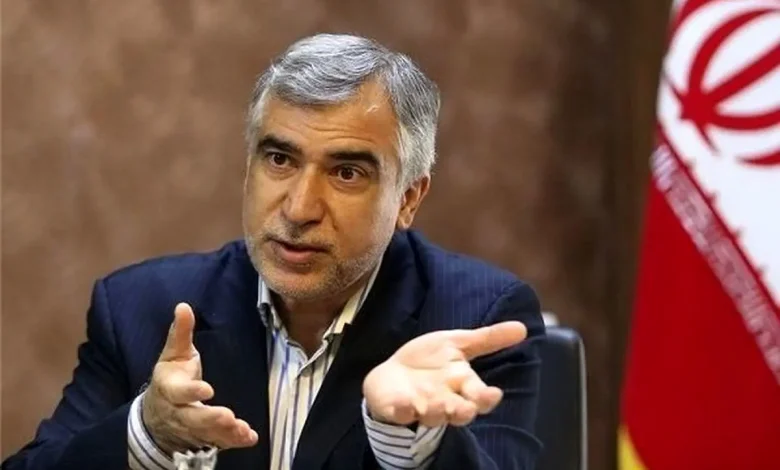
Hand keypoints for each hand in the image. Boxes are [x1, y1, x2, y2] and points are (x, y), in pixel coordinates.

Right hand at [142, 303, 258, 452]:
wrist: (155, 415)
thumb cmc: (171, 377)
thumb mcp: (173, 354)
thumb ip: (180, 333)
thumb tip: (183, 306)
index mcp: (170, 389)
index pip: (179, 392)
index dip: (191, 391)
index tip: (208, 389)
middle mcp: (179, 411)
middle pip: (192, 418)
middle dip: (210, 418)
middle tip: (228, 416)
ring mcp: (191, 428)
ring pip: (206, 433)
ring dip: (224, 433)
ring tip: (242, 430)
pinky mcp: (204, 438)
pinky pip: (218, 443)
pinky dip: (233, 442)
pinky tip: (249, 438)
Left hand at [362, 321, 526, 427]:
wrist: (393, 375)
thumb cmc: (429, 362)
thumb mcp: (456, 344)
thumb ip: (487, 339)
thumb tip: (523, 327)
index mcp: (461, 385)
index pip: (479, 397)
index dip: (486, 398)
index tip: (493, 394)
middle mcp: (445, 400)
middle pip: (459, 412)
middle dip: (463, 412)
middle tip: (466, 410)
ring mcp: (421, 406)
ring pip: (432, 415)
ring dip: (435, 411)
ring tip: (435, 405)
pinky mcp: (397, 409)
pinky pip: (401, 412)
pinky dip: (402, 409)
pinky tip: (403, 403)